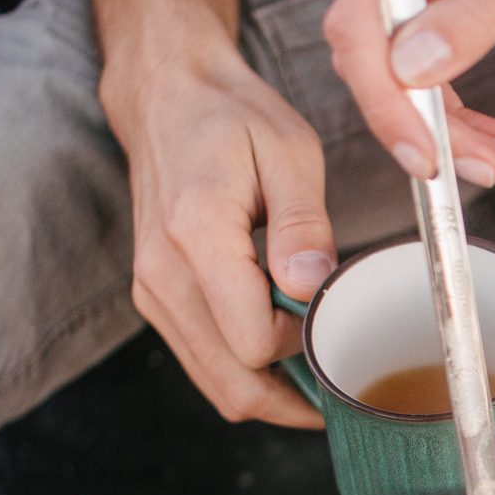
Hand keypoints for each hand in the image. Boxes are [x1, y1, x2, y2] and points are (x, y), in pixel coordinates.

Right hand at [101, 35, 494, 426]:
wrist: (167, 97)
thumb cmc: (231, 116)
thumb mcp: (289, 152)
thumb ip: (303, 225)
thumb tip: (311, 287)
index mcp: (197, 235)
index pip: (255, 344)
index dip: (303, 345)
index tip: (332, 315)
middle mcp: (163, 276)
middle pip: (232, 386)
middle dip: (294, 398)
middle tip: (342, 380)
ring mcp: (152, 293)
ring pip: (217, 386)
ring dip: (272, 391)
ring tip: (318, 366)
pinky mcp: (155, 298)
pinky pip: (204, 362)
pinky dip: (246, 371)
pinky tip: (283, 347)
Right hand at [323, 0, 494, 176]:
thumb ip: (480, 14)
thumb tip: (412, 68)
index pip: (361, 27)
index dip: (385, 101)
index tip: (424, 155)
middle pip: (374, 60)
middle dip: (420, 127)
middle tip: (477, 170)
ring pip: (401, 77)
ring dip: (444, 132)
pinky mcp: (441, 9)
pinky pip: (429, 72)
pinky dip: (458, 115)